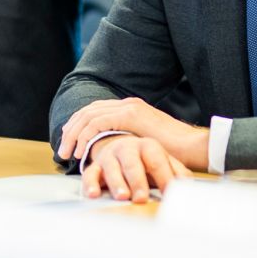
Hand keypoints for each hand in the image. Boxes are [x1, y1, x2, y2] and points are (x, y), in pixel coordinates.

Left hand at [57, 97, 207, 168]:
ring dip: (74, 135)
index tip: (70, 142)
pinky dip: (85, 137)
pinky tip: (81, 151)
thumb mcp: (145, 145)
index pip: (95, 111)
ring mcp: (128, 107)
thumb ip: (129, 143)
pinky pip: (97, 123)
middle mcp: (127, 103)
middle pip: (88, 111)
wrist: (193, 147)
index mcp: (130, 108)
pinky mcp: (130, 115)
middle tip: (63, 150)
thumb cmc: (173, 152)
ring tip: (67, 153)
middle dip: (71, 130)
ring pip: (88, 116)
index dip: (78, 125)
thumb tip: (115, 153)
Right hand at [72, 135, 188, 202]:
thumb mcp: (164, 163)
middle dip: (137, 181)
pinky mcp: (96, 166)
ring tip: (122, 196)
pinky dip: (90, 184)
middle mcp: (128, 148)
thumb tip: (190, 186)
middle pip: (133, 164)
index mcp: (148, 146)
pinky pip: (90, 174)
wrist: (122, 147)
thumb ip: (177, 173)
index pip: (157, 162)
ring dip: (116, 183)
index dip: (164, 177)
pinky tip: (94, 194)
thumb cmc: (146, 161)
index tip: (169, 193)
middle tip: (141, 198)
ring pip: (112, 168)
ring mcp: (110, 156)